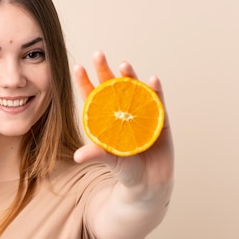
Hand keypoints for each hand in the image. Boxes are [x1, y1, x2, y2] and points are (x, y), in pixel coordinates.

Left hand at [72, 51, 173, 190]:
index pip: (93, 98)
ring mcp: (142, 114)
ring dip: (130, 77)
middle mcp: (123, 113)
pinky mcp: (160, 119)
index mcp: (107, 120)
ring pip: (135, 90)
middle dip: (105, 71)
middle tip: (98, 54)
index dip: (86, 82)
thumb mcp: (110, 161)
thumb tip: (78, 156)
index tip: (78, 67)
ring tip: (124, 65)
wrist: (150, 183)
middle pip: (113, 88)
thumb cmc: (126, 171)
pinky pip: (158, 102)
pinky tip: (152, 80)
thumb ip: (97, 154)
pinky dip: (156, 91)